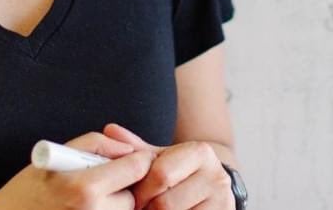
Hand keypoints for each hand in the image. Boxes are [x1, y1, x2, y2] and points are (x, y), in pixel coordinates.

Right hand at [0, 131, 152, 209]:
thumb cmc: (26, 191)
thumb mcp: (56, 155)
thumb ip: (97, 144)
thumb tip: (127, 149)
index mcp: (84, 189)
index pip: (136, 169)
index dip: (136, 160)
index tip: (130, 158)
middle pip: (132, 197)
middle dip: (121, 187)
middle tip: (95, 183)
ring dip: (112, 205)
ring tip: (83, 201)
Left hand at [102, 123, 234, 209]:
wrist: (211, 193)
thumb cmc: (179, 176)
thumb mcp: (161, 160)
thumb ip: (138, 149)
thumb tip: (110, 130)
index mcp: (200, 152)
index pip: (160, 173)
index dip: (140, 190)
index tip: (133, 197)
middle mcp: (217, 175)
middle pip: (165, 202)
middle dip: (147, 209)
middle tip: (140, 209)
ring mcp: (222, 200)